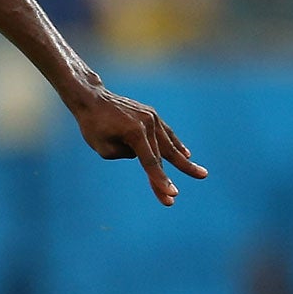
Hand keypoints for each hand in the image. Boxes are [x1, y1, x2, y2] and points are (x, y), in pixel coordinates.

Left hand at [66, 77, 207, 205]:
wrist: (92, 99)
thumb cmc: (93, 126)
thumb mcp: (103, 149)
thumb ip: (126, 155)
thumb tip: (143, 155)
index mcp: (134, 133)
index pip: (150, 162)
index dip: (160, 180)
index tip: (172, 194)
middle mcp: (147, 123)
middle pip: (164, 154)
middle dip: (179, 172)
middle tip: (199, 179)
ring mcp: (151, 117)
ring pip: (168, 144)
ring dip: (183, 160)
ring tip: (200, 173)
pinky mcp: (150, 115)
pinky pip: (166, 133)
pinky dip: (175, 144)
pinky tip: (186, 155)